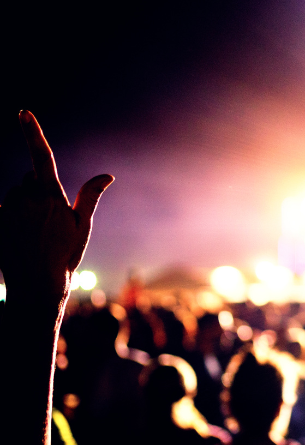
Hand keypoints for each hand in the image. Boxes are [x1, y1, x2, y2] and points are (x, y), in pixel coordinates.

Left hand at [1, 111, 111, 304]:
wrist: (37, 285)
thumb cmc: (65, 256)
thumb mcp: (82, 227)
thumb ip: (90, 196)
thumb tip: (107, 176)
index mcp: (51, 196)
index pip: (42, 156)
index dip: (33, 132)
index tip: (23, 112)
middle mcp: (25, 198)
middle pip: (28, 182)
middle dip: (36, 193)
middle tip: (48, 223)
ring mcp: (7, 209)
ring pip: (14, 197)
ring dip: (22, 208)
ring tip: (34, 235)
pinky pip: (2, 210)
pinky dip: (8, 220)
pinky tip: (18, 240)